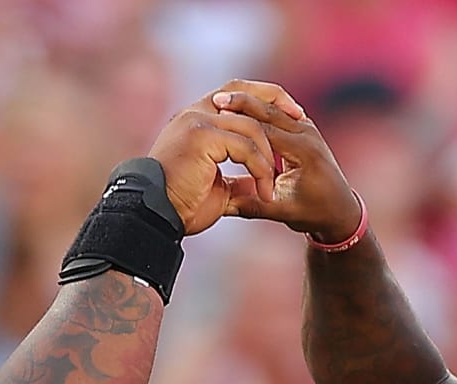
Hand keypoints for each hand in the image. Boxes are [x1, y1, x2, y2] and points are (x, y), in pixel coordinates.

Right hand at [148, 82, 291, 234]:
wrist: (154, 217)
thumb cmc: (180, 207)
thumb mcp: (217, 189)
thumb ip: (238, 180)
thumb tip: (258, 185)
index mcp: (197, 118)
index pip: (235, 94)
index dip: (264, 100)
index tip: (290, 116)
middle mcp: (195, 112)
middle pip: (244, 93)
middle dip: (276, 104)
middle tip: (301, 120)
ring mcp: (197, 121)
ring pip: (250, 128)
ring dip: (267, 160)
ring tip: (271, 189)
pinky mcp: (201, 137)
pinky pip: (244, 147)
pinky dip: (260, 170)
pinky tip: (264, 193)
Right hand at [210, 81, 362, 241]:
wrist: (340, 209)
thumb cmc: (314, 213)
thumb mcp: (283, 211)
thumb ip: (253, 206)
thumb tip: (223, 206)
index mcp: (304, 152)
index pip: (267, 129)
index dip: (240, 122)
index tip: (216, 117)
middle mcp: (308, 135)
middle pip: (271, 110)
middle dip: (243, 102)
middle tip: (217, 98)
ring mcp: (308, 129)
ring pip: (276, 108)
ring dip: (251, 101)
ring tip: (225, 98)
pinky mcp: (304, 130)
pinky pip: (280, 114)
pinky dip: (261, 109)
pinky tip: (241, 107)